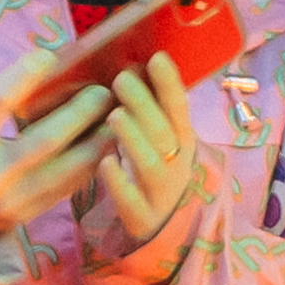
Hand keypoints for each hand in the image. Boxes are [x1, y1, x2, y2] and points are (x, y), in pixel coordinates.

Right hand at [0, 50, 117, 243]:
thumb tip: (32, 73)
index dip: (23, 77)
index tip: (47, 56)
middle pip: (45, 141)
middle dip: (80, 112)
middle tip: (103, 91)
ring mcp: (10, 203)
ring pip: (67, 171)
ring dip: (99, 142)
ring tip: (118, 116)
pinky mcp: (25, 217)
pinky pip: (67, 189)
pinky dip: (90, 164)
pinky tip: (105, 144)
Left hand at [89, 64, 207, 250]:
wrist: (161, 227)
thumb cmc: (150, 168)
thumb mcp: (157, 137)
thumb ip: (148, 108)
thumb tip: (129, 61)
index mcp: (181, 139)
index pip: (179, 108)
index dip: (169, 84)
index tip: (156, 57)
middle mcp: (176, 164)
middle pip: (164, 133)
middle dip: (145, 104)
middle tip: (121, 79)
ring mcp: (161, 192)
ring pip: (151, 165)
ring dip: (134, 137)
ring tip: (115, 115)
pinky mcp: (143, 218)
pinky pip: (133, 202)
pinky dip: (120, 182)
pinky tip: (104, 164)